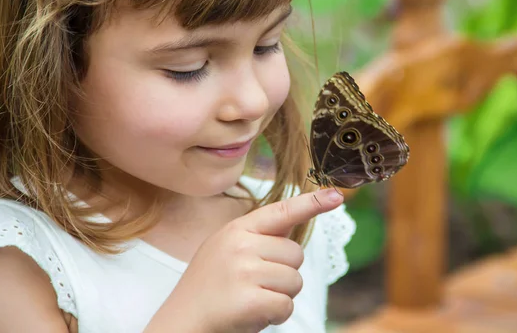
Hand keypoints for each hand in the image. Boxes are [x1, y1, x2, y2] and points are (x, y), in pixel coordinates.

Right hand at [145, 188, 343, 332]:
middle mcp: (240, 244)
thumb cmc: (209, 288)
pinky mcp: (250, 299)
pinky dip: (275, 316)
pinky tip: (252, 314)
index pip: (281, 211)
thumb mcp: (226, 250)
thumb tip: (295, 223)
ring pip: (295, 281)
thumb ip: (258, 237)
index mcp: (237, 229)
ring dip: (280, 296)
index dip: (311, 203)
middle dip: (284, 274)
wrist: (181, 322)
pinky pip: (286, 305)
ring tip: (251, 299)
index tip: (336, 196)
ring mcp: (244, 270)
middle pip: (295, 254)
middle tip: (255, 285)